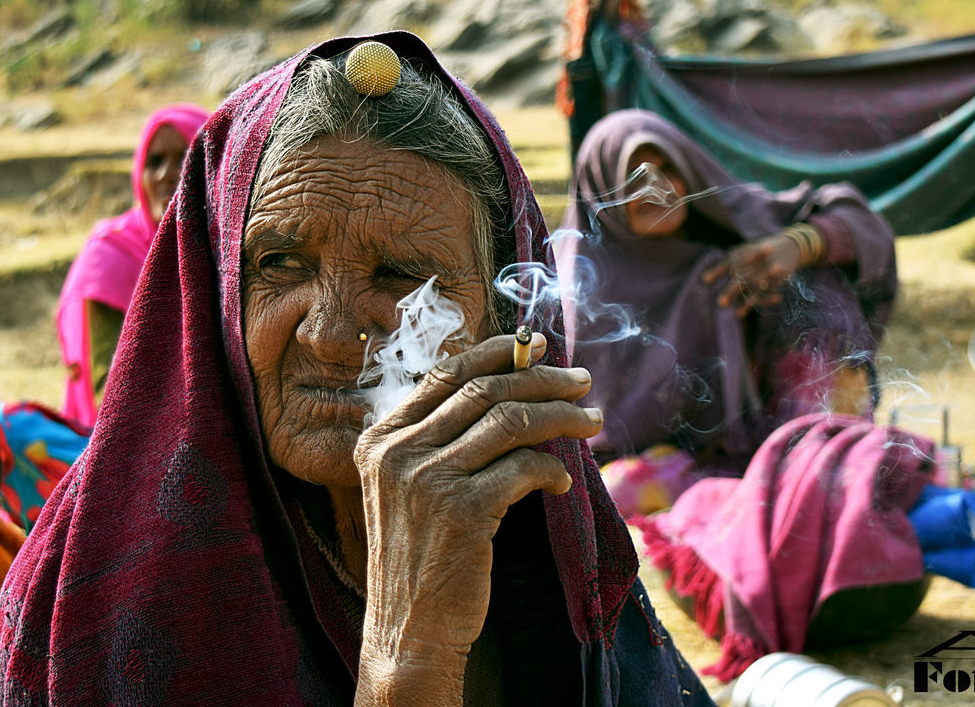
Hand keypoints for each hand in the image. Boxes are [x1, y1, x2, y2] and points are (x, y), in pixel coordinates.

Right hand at [352, 332, 600, 704]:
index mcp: (381, 438)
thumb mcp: (411, 489)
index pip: (447, 374)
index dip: (499, 353)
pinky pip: (524, 468)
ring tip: (592, 423)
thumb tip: (507, 389)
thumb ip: (441, 440)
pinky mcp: (462, 510)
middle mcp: (398, 452)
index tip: (537, 346)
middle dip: (543, 380)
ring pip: (510, 422)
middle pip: (486, 391)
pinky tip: (562, 482)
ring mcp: (427, 479)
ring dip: (561, 417)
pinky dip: (552, 468)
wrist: (408, 629)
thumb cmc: (422, 556)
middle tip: (582, 383)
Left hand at [701, 234, 803, 317]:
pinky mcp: (782, 272)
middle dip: (731, 291)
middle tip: (720, 304)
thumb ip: (724, 266)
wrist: (792, 244)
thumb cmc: (760, 253)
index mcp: (744, 251)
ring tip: (738, 314)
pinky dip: (767, 299)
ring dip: (748, 299)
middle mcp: (755, 257)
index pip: (729, 261)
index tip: (703, 280)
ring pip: (756, 285)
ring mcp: (768, 265)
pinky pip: (772, 287)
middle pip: (741, 276)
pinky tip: (756, 310)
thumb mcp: (744, 254)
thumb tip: (702, 280)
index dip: (716, 270)